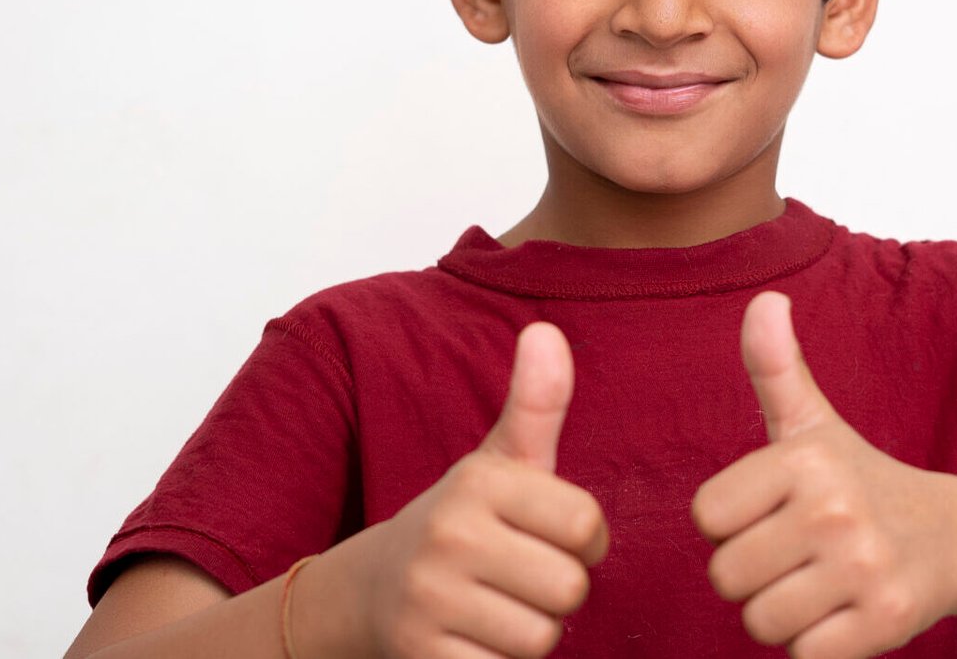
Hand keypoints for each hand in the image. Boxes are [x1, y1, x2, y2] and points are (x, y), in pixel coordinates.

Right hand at [312, 322, 608, 658]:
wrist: (369, 590)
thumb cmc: (463, 522)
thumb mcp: (500, 462)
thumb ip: (536, 404)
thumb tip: (548, 330)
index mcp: (480, 480)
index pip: (587, 524)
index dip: (584, 541)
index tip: (552, 537)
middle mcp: (449, 533)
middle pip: (569, 589)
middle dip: (558, 593)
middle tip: (520, 578)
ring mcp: (429, 598)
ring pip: (540, 638)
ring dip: (530, 633)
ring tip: (497, 607)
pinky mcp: (420, 657)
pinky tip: (473, 639)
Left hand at [691, 292, 956, 658]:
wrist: (952, 537)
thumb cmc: (858, 480)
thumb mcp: (813, 423)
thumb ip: (775, 367)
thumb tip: (764, 301)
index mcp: (804, 458)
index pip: (707, 517)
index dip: (730, 524)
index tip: (769, 512)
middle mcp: (834, 508)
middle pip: (727, 576)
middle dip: (753, 575)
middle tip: (795, 554)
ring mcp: (862, 567)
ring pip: (760, 621)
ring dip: (782, 613)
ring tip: (818, 582)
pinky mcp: (884, 622)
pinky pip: (802, 655)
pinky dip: (816, 644)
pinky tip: (842, 611)